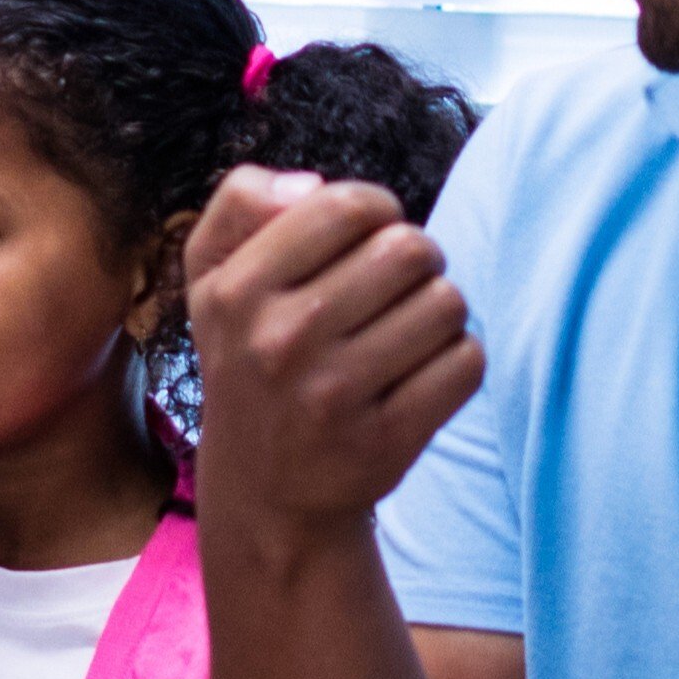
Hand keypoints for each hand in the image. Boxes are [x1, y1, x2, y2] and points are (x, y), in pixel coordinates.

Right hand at [183, 172, 482, 550]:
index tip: (369, 238)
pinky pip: (466, 362)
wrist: (264, 494)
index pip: (347, 205)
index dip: (378, 210)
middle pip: (411, 249)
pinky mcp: (385, 440)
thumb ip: (242, 202)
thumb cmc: (249, 360)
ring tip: (407, 332)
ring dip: (440, 311)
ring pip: (447, 303)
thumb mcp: (212, 278)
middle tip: (396, 289)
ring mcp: (333, 395)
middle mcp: (279, 341)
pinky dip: (457, 361)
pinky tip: (421, 374)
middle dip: (418, 260)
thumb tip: (310, 184)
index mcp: (236, 292)